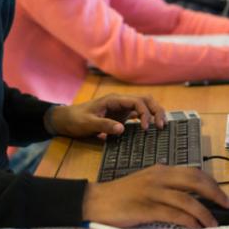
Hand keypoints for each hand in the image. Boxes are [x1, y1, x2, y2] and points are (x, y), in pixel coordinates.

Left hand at [47, 94, 165, 138]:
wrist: (67, 119)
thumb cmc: (76, 120)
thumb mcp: (88, 123)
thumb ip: (104, 125)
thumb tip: (122, 129)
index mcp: (114, 100)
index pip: (136, 102)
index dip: (145, 113)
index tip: (147, 128)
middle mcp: (121, 101)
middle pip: (145, 100)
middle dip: (156, 110)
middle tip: (161, 125)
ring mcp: (122, 108)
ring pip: (144, 105)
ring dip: (154, 112)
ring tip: (161, 125)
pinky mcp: (122, 115)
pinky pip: (138, 113)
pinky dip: (147, 118)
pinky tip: (152, 127)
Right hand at [82, 165, 228, 228]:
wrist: (97, 200)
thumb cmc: (121, 194)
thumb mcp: (146, 182)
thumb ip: (166, 184)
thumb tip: (188, 194)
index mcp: (161, 169)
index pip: (193, 172)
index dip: (211, 182)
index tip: (222, 193)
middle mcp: (159, 177)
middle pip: (195, 181)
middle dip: (215, 193)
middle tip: (227, 204)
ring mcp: (153, 192)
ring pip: (188, 199)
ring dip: (205, 212)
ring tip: (213, 222)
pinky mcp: (146, 208)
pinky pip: (174, 214)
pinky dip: (189, 220)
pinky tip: (196, 226)